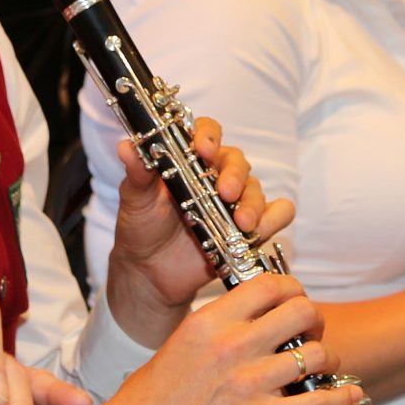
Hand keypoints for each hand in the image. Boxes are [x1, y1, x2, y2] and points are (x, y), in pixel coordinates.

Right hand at [49, 274, 361, 404]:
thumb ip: (219, 326)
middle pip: (301, 310)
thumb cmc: (149, 399)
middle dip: (313, 320)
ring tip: (320, 367)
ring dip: (326, 359)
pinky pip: (319, 403)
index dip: (291, 290)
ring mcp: (248, 384)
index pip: (270, 284)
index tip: (293, 302)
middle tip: (309, 334)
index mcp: (210, 321)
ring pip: (316, 354)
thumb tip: (253, 316)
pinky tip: (346, 397)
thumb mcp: (180, 343)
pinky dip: (340, 399)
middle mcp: (232, 346)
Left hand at [108, 117, 295, 345]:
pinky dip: (274, 219)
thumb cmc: (141, 228)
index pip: (207, 132)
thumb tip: (126, 146)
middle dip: (234, 176)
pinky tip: (258, 232)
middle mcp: (215, 176)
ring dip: (254, 204)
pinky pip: (277, 215)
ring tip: (242, 224)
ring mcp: (233, 203)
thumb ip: (137, 173)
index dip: (208, 136)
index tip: (203, 149)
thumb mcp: (135, 200)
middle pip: (238, 161)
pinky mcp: (247, 228)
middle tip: (225, 193)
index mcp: (189, 160)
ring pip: (257, 189)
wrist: (149, 272)